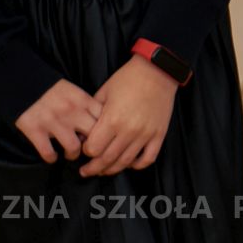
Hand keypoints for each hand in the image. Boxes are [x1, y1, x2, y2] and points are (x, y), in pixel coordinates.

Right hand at [12, 78, 102, 163]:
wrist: (23, 82)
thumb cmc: (51, 89)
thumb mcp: (74, 91)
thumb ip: (86, 105)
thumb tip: (99, 124)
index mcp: (82, 100)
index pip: (104, 119)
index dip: (104, 131)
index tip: (100, 136)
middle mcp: (70, 111)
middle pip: (93, 135)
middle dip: (92, 145)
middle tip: (87, 149)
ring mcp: (53, 122)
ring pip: (73, 148)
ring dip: (72, 154)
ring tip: (69, 153)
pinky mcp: (35, 130)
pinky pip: (48, 153)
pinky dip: (51, 158)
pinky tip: (52, 155)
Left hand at [78, 55, 176, 175]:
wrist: (157, 70)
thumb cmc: (128, 78)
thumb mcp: (104, 92)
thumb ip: (92, 114)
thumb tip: (84, 133)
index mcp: (112, 119)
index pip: (93, 148)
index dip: (86, 151)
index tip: (85, 148)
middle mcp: (128, 130)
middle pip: (107, 160)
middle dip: (93, 168)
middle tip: (86, 171)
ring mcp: (145, 134)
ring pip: (125, 163)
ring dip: (112, 170)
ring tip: (103, 170)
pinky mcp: (158, 134)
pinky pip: (148, 158)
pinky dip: (137, 165)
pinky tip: (129, 163)